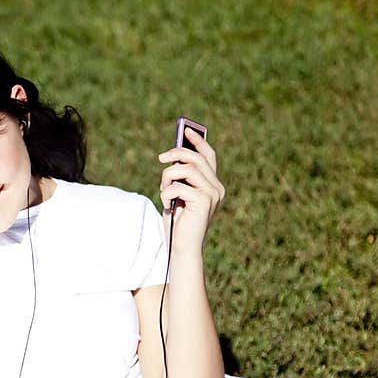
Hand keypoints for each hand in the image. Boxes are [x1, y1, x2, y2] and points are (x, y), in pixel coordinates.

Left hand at [158, 126, 224, 256]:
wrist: (182, 247)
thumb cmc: (178, 223)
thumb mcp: (178, 195)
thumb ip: (179, 177)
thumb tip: (171, 156)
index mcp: (212, 185)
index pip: (209, 156)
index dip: (198, 141)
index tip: (186, 130)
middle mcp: (216, 188)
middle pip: (196, 158)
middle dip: (176, 154)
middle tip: (161, 158)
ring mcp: (212, 194)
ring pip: (186, 169)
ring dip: (168, 177)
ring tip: (163, 191)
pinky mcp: (204, 201)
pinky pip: (179, 186)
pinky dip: (167, 193)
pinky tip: (167, 204)